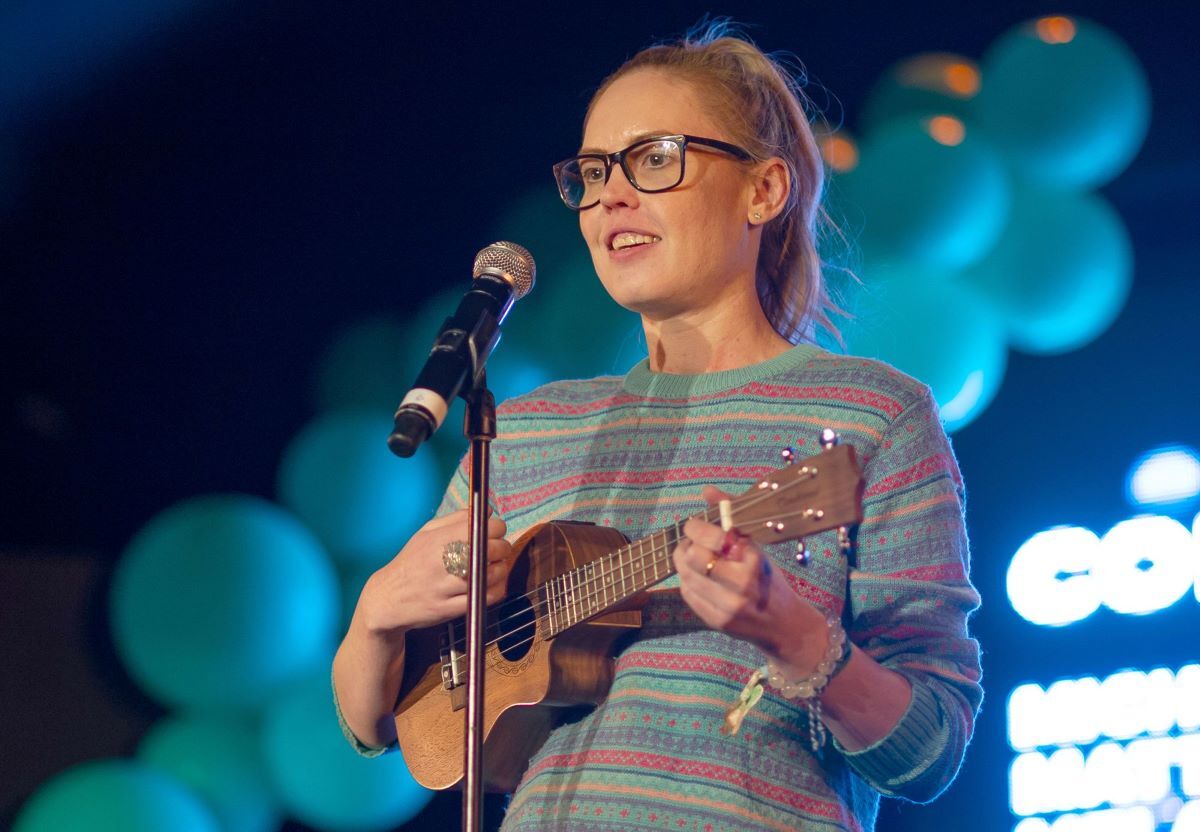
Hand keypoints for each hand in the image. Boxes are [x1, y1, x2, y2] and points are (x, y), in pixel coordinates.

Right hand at [355, 510, 512, 635]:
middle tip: (498, 551)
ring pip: (490, 575)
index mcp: (438, 539)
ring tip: (493, 568)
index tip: (495, 532)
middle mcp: (442, 561)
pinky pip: (483, 598)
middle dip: (502, 549)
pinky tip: (489, 585)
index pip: (485, 527)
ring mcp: (445, 587)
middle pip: (492, 550)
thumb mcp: (426, 533)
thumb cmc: (411, 562)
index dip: (497, 528)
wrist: (387, 598)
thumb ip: (457, 519)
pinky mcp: (448, 609)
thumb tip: (488, 511)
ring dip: (499, 570)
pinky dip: (493, 590)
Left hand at [672, 486, 826, 663]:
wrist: (782, 623)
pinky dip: (688, 581)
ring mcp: (728, 606)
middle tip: (691, 542)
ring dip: (684, 563)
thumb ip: (731, 517)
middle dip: (686, 545)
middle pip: (693, 557)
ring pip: (685, 576)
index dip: (696, 528)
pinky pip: (688, 594)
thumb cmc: (768, 579)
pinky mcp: (716, 621)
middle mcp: (742, 585)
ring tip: (693, 558)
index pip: (713, 538)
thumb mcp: (756, 546)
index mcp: (754, 560)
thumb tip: (706, 491)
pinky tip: (699, 578)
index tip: (693, 525)